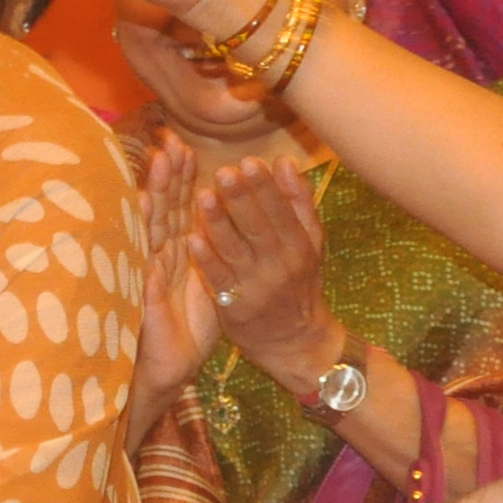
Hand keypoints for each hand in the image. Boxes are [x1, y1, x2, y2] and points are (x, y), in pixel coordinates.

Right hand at [130, 137, 220, 432]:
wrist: (169, 369)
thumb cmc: (186, 329)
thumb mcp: (205, 284)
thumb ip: (209, 254)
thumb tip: (217, 224)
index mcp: (176, 253)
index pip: (178, 208)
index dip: (180, 178)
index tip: (183, 145)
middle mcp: (159, 257)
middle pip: (163, 208)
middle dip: (167, 174)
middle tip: (170, 140)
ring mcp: (147, 272)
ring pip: (150, 224)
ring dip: (154, 190)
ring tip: (157, 161)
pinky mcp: (141, 292)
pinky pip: (144, 256)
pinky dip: (143, 230)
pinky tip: (142, 207)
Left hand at [193, 158, 337, 379]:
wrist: (296, 340)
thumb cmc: (298, 282)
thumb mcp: (310, 244)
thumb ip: (299, 203)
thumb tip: (286, 162)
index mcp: (300, 245)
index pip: (282, 212)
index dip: (265, 187)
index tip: (249, 161)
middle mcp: (280, 264)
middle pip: (259, 227)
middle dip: (241, 199)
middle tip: (223, 172)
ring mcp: (257, 286)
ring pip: (236, 251)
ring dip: (218, 224)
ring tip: (202, 197)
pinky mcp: (235, 306)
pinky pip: (219, 279)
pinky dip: (206, 260)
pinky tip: (191, 239)